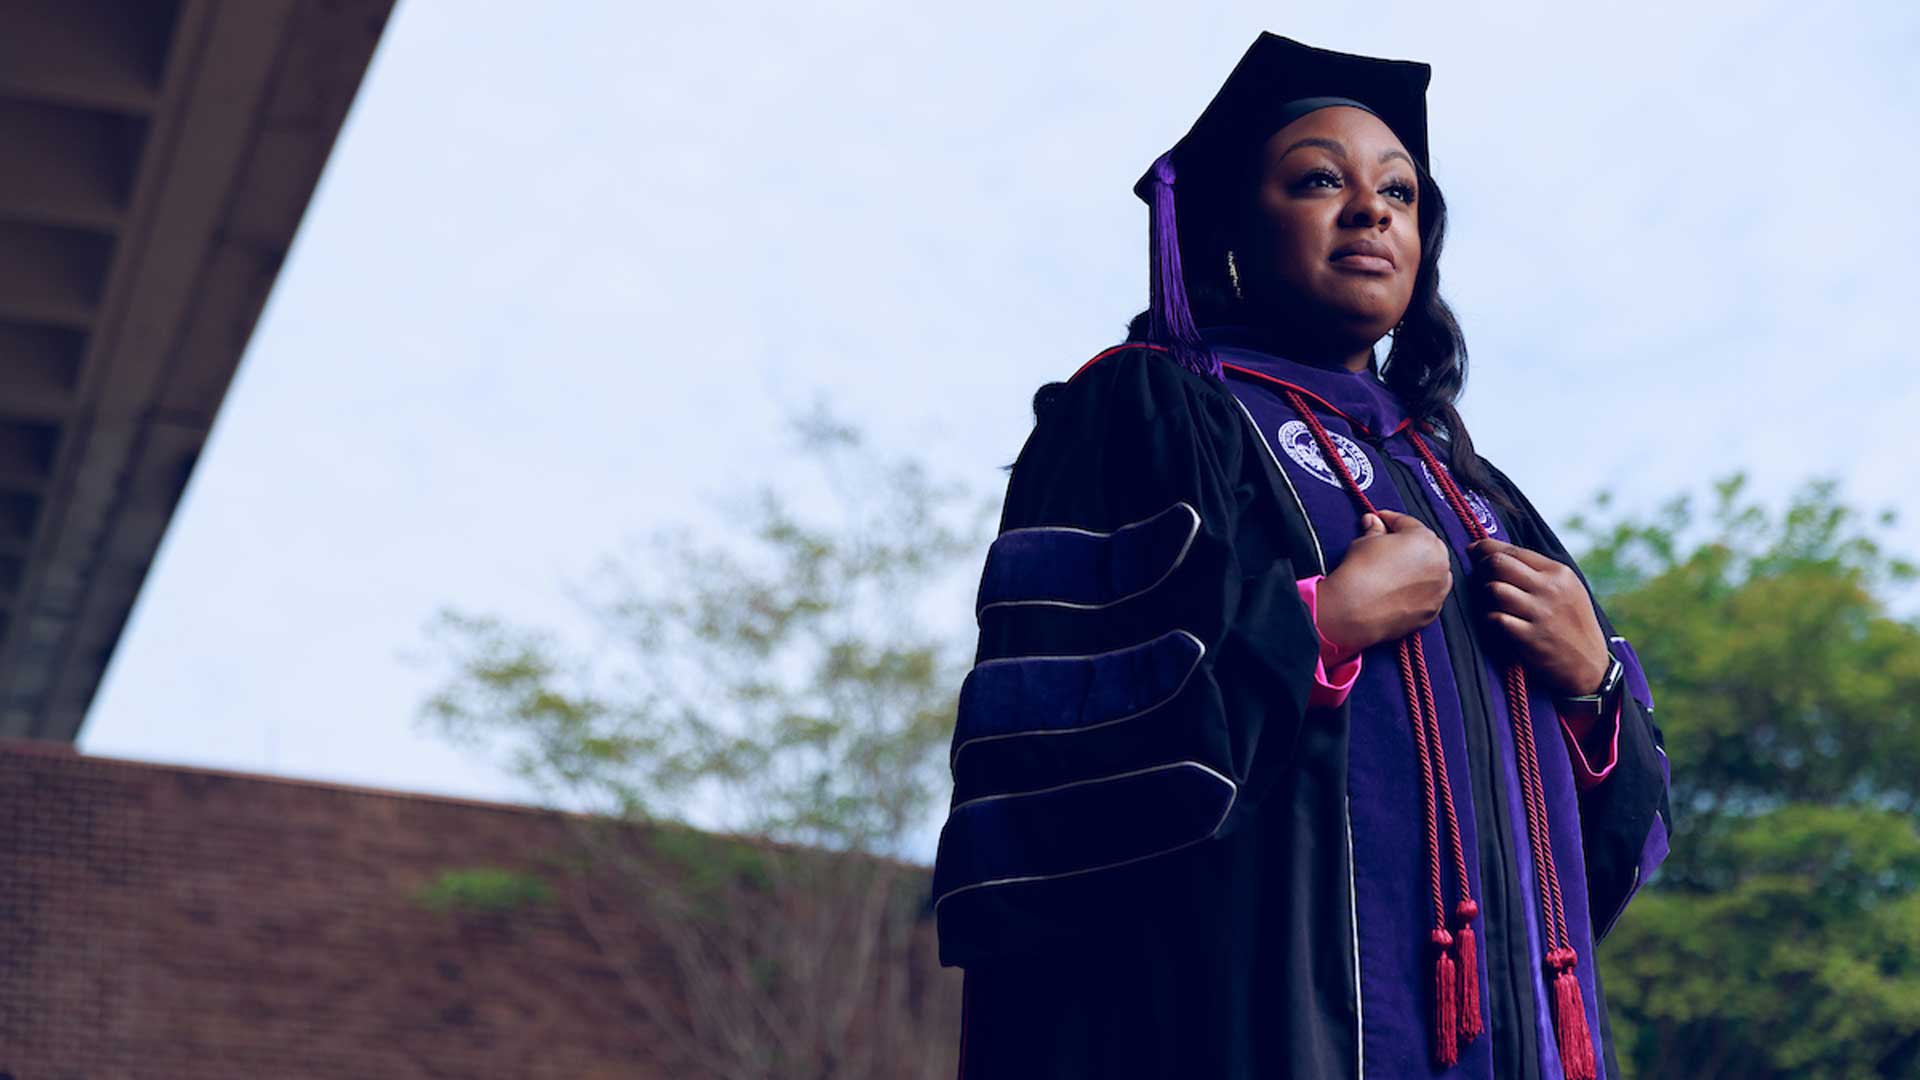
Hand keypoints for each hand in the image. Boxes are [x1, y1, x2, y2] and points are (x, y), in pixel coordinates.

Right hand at [1317, 509, 1452, 654]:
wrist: (1356, 609)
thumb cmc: (1361, 575)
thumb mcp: (1364, 542)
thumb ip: (1375, 531)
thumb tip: (1373, 523)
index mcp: (1424, 539)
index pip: (1408, 523)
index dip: (1391, 520)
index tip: (1381, 521)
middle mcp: (1439, 563)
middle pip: (1425, 547)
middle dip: (1407, 544)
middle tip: (1387, 545)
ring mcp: (1439, 589)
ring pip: (1431, 572)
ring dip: (1417, 568)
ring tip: (1395, 570)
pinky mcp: (1433, 610)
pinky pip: (1429, 594)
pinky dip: (1418, 590)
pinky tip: (1399, 590)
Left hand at [1467, 537, 1609, 695]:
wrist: (1590, 666)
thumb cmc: (1573, 625)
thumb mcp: (1567, 589)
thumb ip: (1538, 571)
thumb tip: (1497, 553)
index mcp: (1558, 573)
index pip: (1513, 550)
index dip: (1485, 549)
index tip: (1473, 552)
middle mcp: (1550, 589)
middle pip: (1498, 564)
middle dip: (1481, 568)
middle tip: (1479, 577)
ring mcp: (1540, 613)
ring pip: (1494, 589)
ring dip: (1485, 596)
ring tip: (1491, 603)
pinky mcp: (1529, 637)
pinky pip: (1495, 618)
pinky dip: (1489, 619)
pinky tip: (1496, 622)